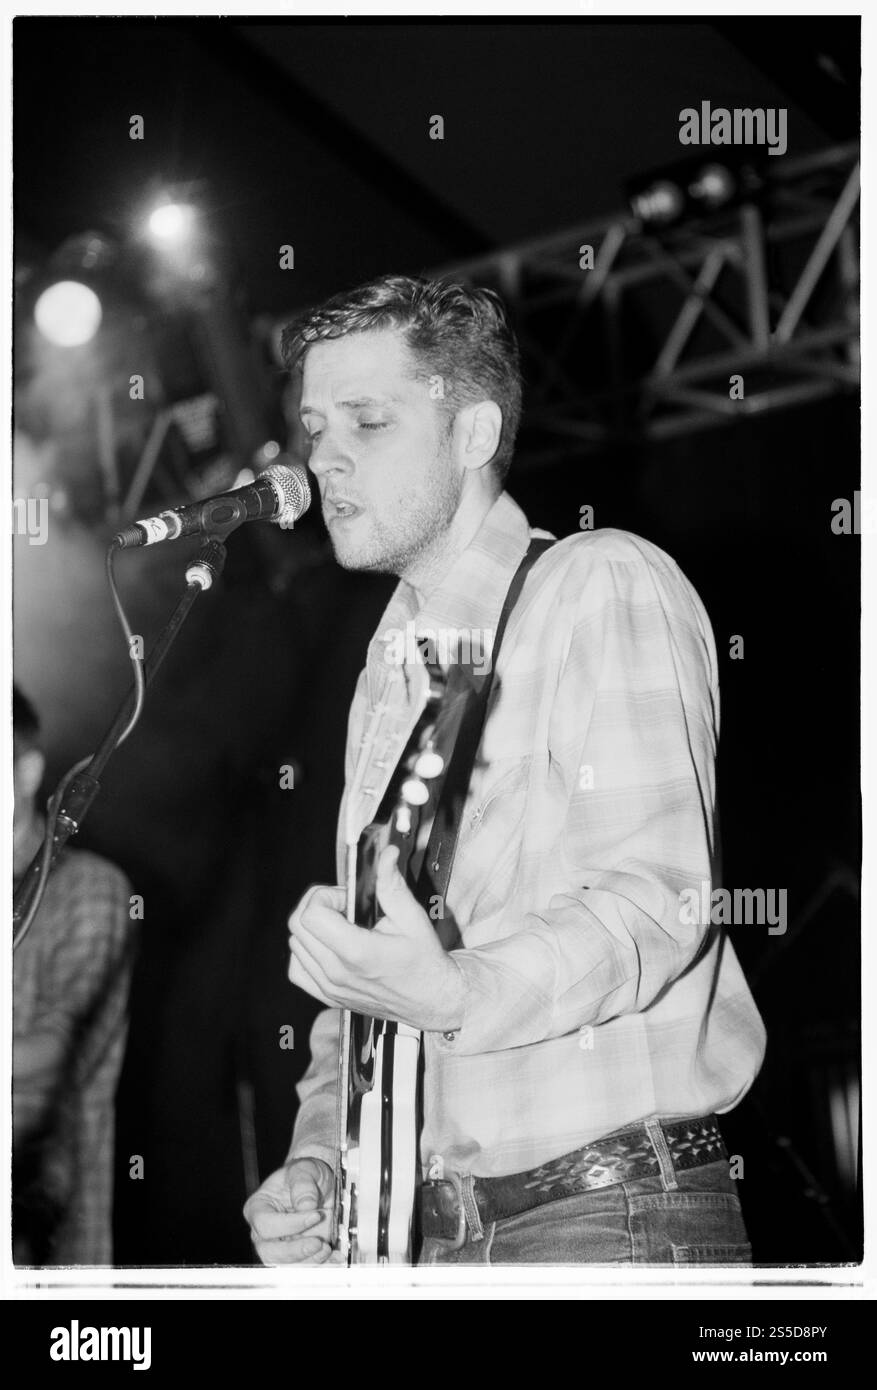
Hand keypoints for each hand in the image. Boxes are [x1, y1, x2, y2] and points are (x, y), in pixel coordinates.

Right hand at [244, 1158, 341, 1264]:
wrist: (317, 1184)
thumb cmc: (304, 1175)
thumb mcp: (305, 1168)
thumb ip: (303, 1184)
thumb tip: (306, 1206)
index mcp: (258, 1208)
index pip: (266, 1224)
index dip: (289, 1224)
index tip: (314, 1215)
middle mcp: (263, 1232)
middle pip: (270, 1252)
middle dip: (296, 1251)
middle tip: (319, 1243)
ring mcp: (278, 1247)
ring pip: (287, 1265)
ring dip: (308, 1261)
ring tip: (328, 1248)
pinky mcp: (296, 1256)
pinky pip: (305, 1267)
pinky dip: (321, 1264)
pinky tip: (335, 1256)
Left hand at [288, 845, 464, 1031]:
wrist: (430, 1000)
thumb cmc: (424, 963)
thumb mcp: (413, 918)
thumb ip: (392, 885)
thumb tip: (386, 857)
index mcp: (358, 952)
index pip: (312, 915)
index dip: (325, 896)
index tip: (346, 898)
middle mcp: (338, 973)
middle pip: (298, 926)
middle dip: (318, 906)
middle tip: (344, 908)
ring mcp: (330, 987)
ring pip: (295, 945)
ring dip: (312, 928)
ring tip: (340, 927)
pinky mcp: (328, 996)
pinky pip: (297, 969)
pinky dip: (305, 952)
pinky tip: (327, 946)